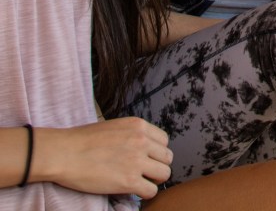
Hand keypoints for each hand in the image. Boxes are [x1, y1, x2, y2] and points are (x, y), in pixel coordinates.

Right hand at [34, 117, 171, 198]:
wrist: (65, 152)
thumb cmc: (83, 140)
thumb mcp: (115, 126)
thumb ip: (132, 134)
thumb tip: (143, 146)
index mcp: (139, 126)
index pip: (164, 141)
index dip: (156, 152)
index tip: (147, 159)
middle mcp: (142, 141)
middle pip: (167, 157)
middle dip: (158, 166)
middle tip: (145, 172)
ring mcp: (137, 161)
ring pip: (164, 173)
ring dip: (154, 180)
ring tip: (141, 182)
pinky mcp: (128, 181)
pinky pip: (151, 190)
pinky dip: (145, 193)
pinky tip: (134, 191)